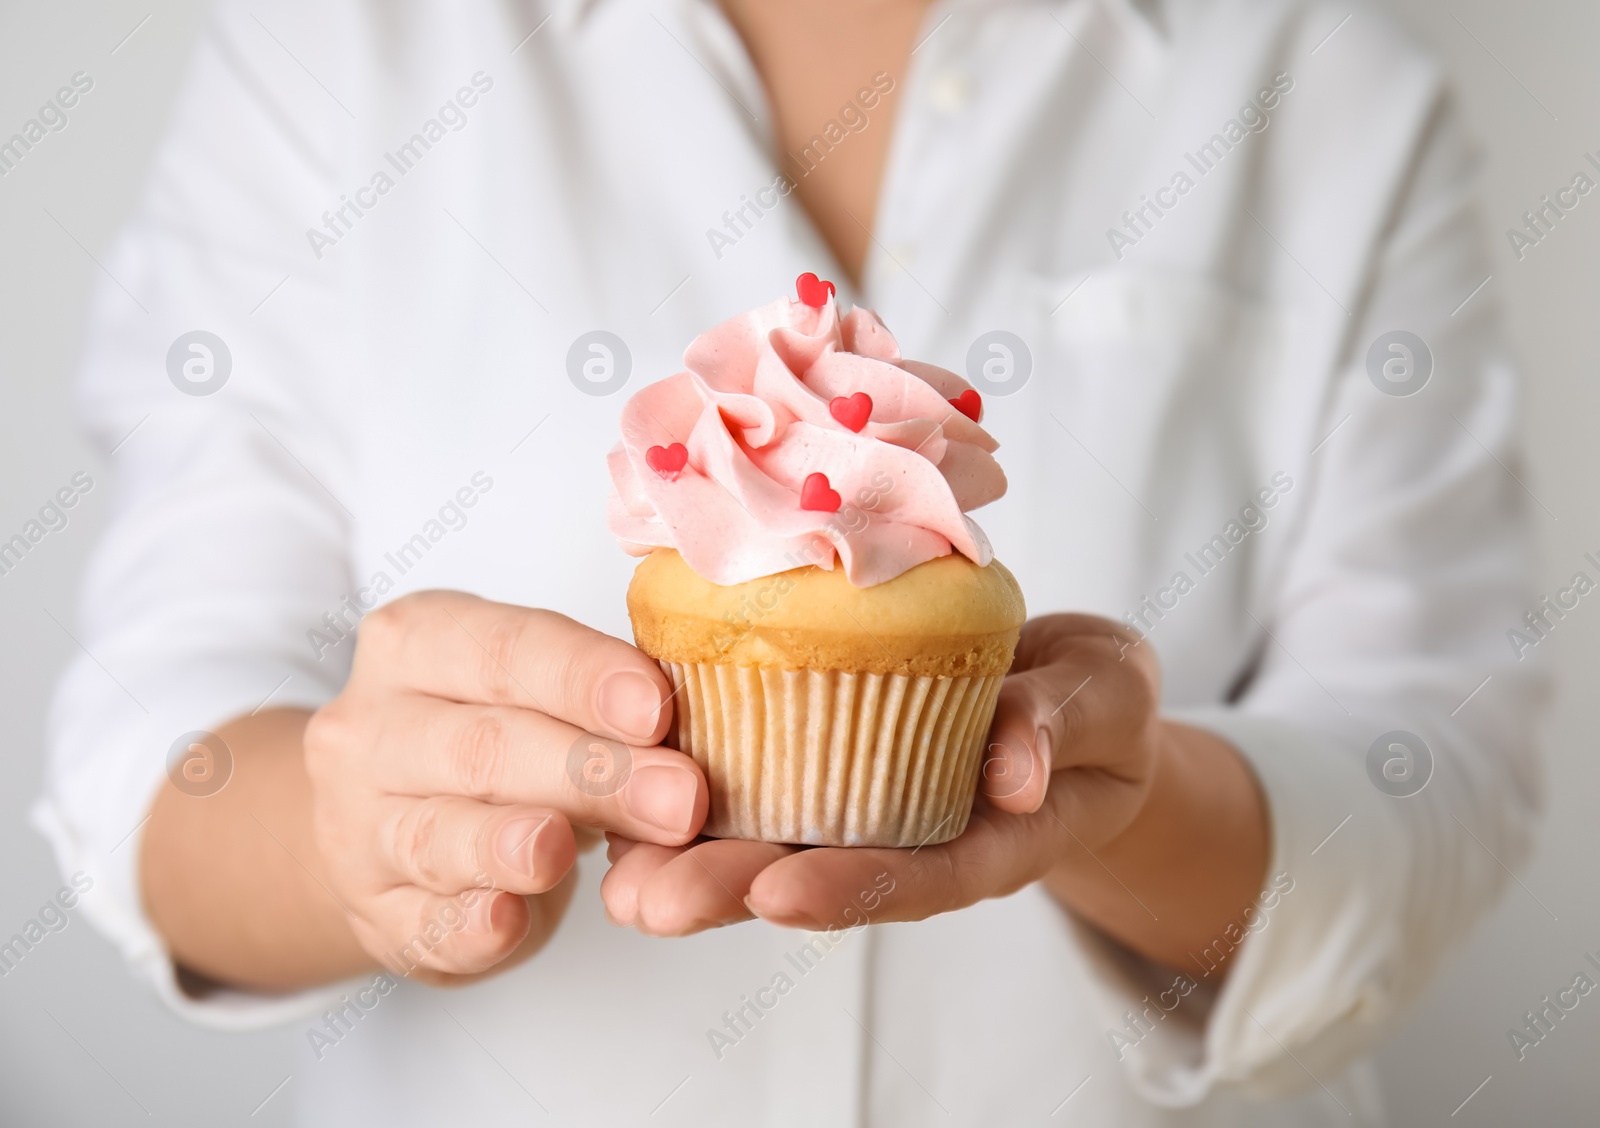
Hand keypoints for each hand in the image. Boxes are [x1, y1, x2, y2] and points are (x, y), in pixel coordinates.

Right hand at [303, 591, 707, 983]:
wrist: (386, 820)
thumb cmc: (489, 735)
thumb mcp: (532, 690)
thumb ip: (598, 702)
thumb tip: (690, 732)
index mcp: (418, 645)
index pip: (503, 649)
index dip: (583, 677)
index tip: (655, 708)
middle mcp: (372, 730)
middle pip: (481, 747)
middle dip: (589, 774)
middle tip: (680, 802)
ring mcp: (360, 827)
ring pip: (436, 836)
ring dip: (510, 845)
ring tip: (566, 851)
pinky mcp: (373, 913)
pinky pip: (417, 924)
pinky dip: (465, 926)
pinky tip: (506, 922)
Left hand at [601, 614, 1266, 971]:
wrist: (1077, 695)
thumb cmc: (1099, 704)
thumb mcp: (1108, 696)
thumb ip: (1066, 724)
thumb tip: (1016, 770)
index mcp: (988, 835)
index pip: (917, 873)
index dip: (850, 887)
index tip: (781, 894)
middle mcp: (913, 833)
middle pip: (821, 873)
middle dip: (731, 890)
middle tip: (648, 902)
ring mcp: (867, 802)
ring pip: (775, 837)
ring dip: (691, 855)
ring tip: (615, 875)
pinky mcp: (832, 756)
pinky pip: (762, 773)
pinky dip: (697, 783)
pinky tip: (627, 788)